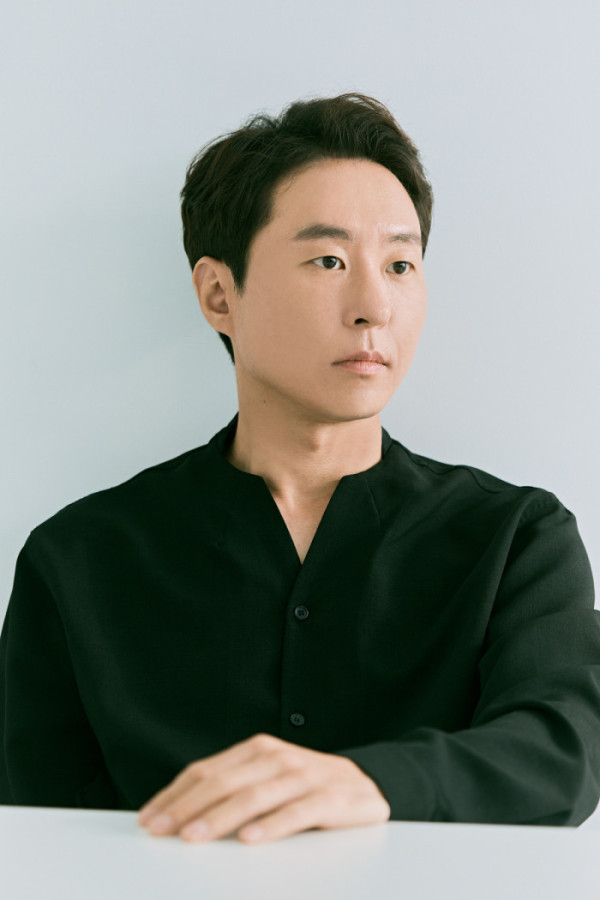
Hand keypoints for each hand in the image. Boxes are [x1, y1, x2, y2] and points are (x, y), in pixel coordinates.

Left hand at [137, 732, 390, 844]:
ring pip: (254, 796)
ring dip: (220, 818)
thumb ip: (231, 790)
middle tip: (162, 831)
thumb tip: (179, 816)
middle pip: (224, 782)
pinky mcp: (329, 798)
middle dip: (187, 808)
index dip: (174, 795)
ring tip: (195, 838)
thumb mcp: (266, 779)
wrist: (367, 784)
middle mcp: (277, 757)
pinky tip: (250, 839)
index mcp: (256, 749)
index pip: (206, 771)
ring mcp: (304, 775)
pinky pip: (296, 812)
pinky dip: (271, 825)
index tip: (148, 819)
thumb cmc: (306, 786)